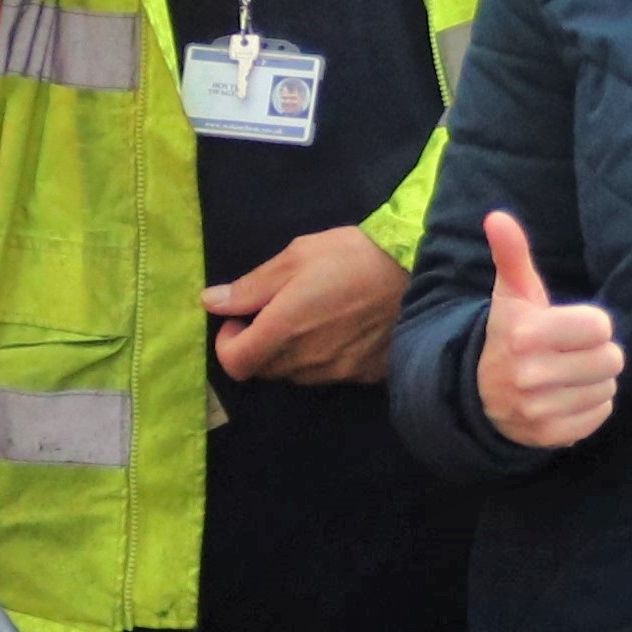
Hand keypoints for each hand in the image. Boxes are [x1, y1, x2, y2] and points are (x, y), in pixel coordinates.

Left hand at [206, 222, 404, 384]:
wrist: (420, 271)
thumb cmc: (352, 256)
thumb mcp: (296, 256)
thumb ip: (251, 286)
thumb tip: (211, 302)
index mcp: (283, 330)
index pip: (234, 364)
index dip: (227, 344)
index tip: (240, 318)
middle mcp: (306, 361)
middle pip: (263, 370)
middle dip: (258, 344)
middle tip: (275, 311)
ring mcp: (337, 373)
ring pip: (295, 374)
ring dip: (289, 353)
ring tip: (310, 318)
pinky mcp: (363, 376)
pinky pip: (328, 374)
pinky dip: (321, 357)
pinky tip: (340, 329)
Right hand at [473, 207, 620, 450]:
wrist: (482, 393)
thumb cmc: (512, 333)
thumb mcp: (512, 294)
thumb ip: (512, 254)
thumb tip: (497, 217)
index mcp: (527, 335)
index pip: (600, 327)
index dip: (591, 324)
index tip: (571, 326)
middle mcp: (531, 376)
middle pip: (611, 360)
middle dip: (597, 352)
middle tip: (572, 351)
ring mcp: (540, 410)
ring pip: (608, 388)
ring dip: (595, 379)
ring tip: (568, 373)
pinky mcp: (550, 436)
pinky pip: (600, 415)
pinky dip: (591, 405)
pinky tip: (567, 395)